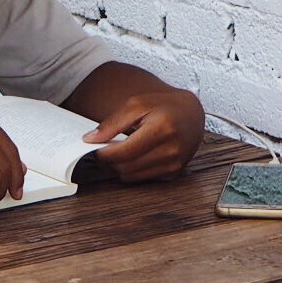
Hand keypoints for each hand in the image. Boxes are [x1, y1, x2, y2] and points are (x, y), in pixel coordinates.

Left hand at [82, 87, 203, 181]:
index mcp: (162, 128)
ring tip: (118, 151)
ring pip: (132, 176)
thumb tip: (90, 139)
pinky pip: (142, 178)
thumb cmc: (163, 106)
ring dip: (119, 166)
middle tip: (103, 148)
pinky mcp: (174, 173)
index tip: (93, 147)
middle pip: (126, 167)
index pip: (124, 152)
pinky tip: (133, 156)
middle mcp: (172, 149)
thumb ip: (113, 122)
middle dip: (109, 161)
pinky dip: (132, 169)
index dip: (103, 153)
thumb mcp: (137, 104)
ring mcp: (174, 164)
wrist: (191, 115)